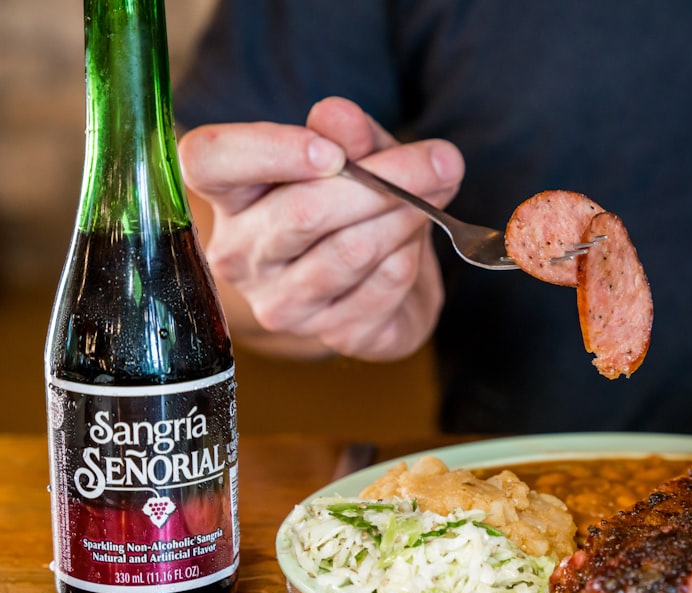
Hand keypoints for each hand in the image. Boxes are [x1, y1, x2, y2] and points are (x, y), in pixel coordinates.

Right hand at [177, 97, 463, 360]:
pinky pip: (384, 284)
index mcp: (229, 195)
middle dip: (383, 180)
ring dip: (406, 216)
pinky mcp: (333, 335)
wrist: (385, 285)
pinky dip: (411, 252)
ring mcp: (283, 305)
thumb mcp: (356, 153)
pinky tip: (416, 239)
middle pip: (301, 213)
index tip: (330, 150)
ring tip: (436, 193)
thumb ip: (347, 133)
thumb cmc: (355, 205)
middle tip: (440, 160)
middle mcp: (240, 256)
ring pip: (350, 251)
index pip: (210, 162)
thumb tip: (339, 117)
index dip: (269, 151)